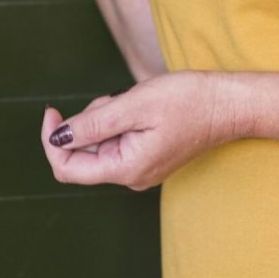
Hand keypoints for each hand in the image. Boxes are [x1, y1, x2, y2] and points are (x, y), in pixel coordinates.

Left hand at [40, 72, 246, 190]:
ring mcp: (139, 167)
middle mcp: (131, 176)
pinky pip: (115, 139)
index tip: (52, 111)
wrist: (226, 104)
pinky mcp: (146, 155)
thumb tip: (57, 138)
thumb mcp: (132, 106)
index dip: (51, 140)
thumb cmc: (186, 101)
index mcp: (126, 169)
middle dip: (86, 122)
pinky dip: (117, 120)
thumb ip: (92, 124)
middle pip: (82, 153)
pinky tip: (137, 107)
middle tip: (111, 101)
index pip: (68, 168)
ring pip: (98, 143)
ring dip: (103, 118)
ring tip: (131, 102)